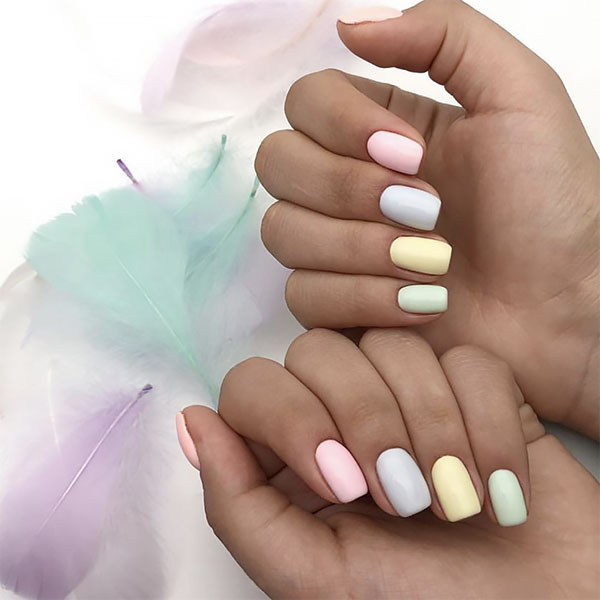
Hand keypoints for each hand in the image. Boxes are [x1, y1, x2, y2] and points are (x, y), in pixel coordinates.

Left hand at [180, 330, 599, 598]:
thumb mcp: (314, 577)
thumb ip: (239, 505)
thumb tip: (193, 421)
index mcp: (296, 453)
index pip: (256, 383)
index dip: (293, 417)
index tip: (343, 483)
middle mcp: (346, 410)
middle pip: (321, 352)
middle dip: (368, 419)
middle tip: (406, 497)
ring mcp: (413, 390)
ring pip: (394, 346)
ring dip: (433, 427)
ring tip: (459, 500)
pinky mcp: (479, 384)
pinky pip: (468, 361)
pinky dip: (488, 423)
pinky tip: (503, 485)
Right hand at [255, 0, 599, 436]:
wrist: (565, 307)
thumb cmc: (550, 205)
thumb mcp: (519, 95)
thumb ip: (442, 35)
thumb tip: (347, 26)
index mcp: (381, 130)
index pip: (304, 102)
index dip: (341, 125)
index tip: (412, 154)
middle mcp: (348, 184)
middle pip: (277, 165)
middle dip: (347, 190)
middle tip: (425, 211)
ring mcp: (337, 247)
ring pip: (281, 232)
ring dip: (358, 248)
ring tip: (430, 264)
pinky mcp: (338, 305)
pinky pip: (302, 295)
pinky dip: (362, 299)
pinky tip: (419, 304)